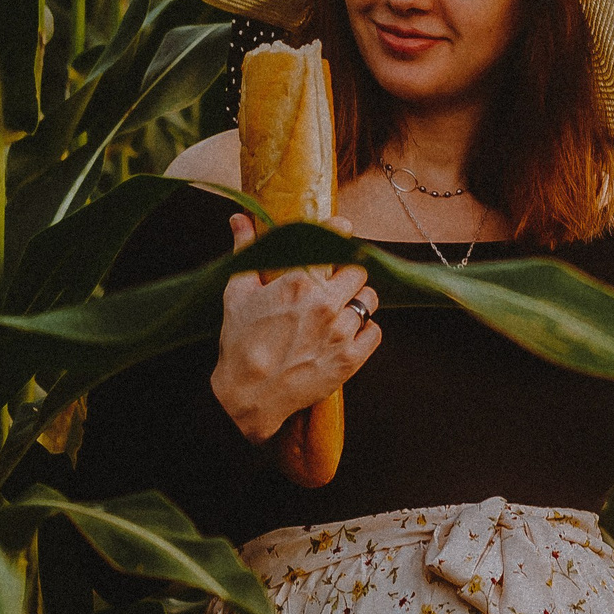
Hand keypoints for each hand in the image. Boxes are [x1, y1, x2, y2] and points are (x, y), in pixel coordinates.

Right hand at [209, 210, 380, 442]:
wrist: (248, 396)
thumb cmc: (240, 342)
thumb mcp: (238, 291)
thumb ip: (246, 249)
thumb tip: (239, 217)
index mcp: (299, 281)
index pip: (337, 240)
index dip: (341, 234)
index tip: (343, 232)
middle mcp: (325, 303)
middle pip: (358, 271)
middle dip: (347, 275)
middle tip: (334, 286)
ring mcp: (340, 332)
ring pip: (369, 301)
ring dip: (357, 303)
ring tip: (338, 312)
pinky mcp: (351, 359)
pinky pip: (375, 332)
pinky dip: (365, 331)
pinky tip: (346, 334)